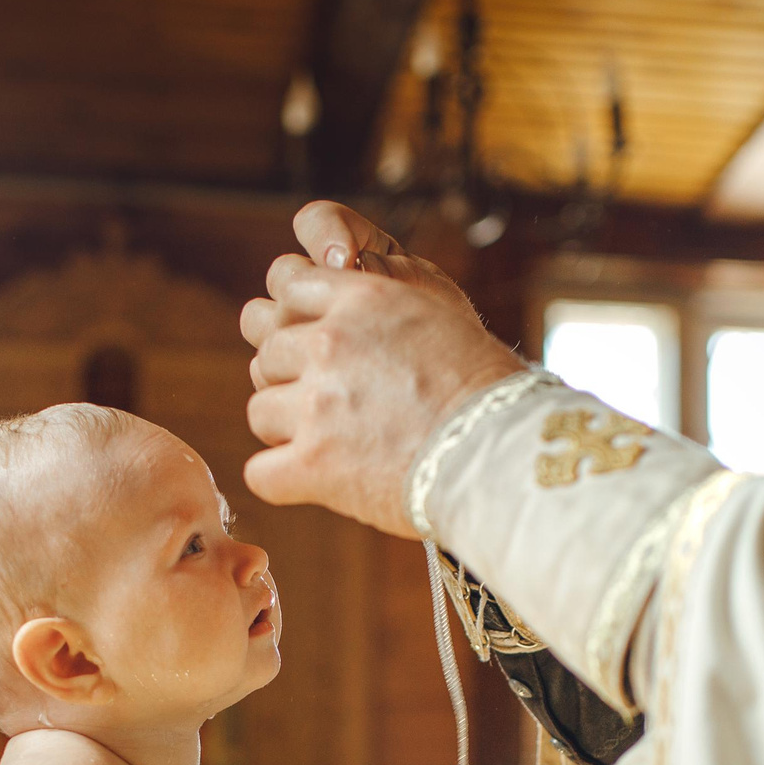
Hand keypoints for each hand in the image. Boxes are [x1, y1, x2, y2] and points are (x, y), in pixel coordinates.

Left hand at [241, 202, 521, 539]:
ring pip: (259, 409)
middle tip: (333, 407)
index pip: (287, 282)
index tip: (315, 345)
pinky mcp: (312, 464)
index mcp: (362, 298)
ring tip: (334, 446)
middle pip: (269, 351)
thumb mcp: (440, 316)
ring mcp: (316, 403)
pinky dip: (283, 481)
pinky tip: (316, 482)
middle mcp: (330, 342)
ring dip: (288, 430)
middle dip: (293, 379)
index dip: (296, 317)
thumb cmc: (489, 393)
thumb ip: (381, 307)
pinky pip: (260, 472)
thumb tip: (346, 309)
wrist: (504, 454)